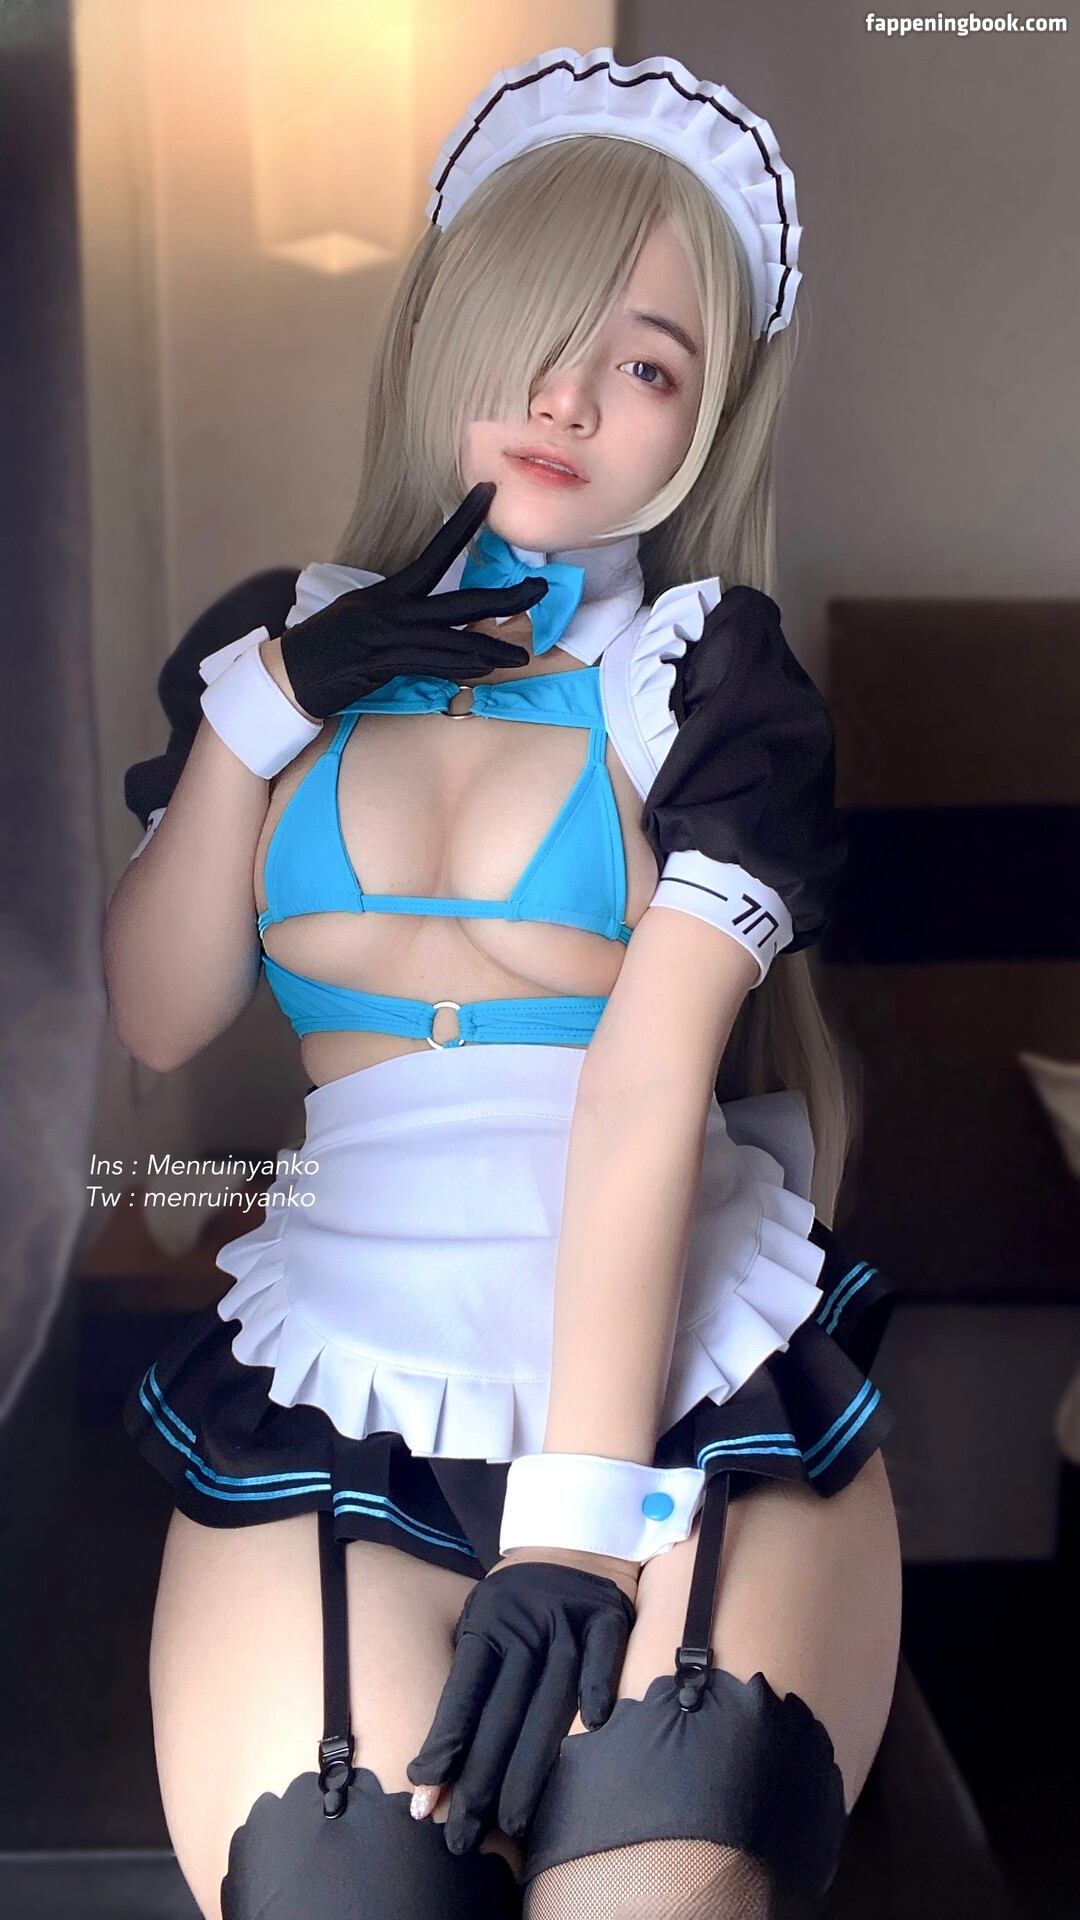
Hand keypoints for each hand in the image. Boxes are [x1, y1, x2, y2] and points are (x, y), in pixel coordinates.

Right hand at [279, 482, 544, 718]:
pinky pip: (432, 666)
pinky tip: (482, 671)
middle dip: (505, 597)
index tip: (488, 493)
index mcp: (388, 591)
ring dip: (490, 649)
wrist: (290, 675)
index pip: (436, 551)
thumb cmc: (325, 646)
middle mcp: (391, 608)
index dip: (464, 521)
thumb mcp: (361, 615)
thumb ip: (399, 611)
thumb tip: (433, 613)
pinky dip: (459, 670)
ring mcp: (388, 637)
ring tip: (521, 655)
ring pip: (453, 640)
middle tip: (541, 588)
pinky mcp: (384, 665)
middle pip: (460, 600)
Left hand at [405, 1551, 637, 1852]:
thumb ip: (470, 1682)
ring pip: (549, 1698)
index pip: (461, 1696)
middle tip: (462, 1836)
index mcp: (486, 1627)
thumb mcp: (482, 1623)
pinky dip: (598, 1686)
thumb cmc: (517, 1602)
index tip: (423, 1801)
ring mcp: (568, 1620)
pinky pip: (604, 1656)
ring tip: (512, 1820)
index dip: (443, 1749)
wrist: (573, 1541)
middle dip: (479, 1779)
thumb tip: (435, 1764)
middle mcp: (525, 1625)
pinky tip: (593, 1731)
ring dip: (531, 1762)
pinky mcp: (608, 1617)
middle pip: (501, 1711)